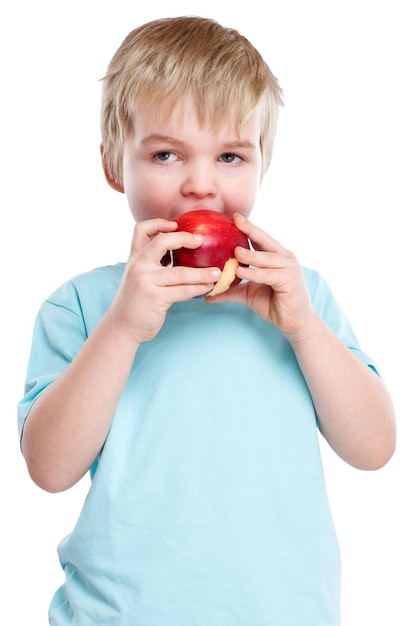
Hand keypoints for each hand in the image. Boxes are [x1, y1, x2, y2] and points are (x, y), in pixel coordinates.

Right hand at [107, 218, 220, 344]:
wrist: (121, 327)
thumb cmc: (135, 302)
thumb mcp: (137, 277)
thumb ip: (153, 265)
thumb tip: (182, 257)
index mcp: (134, 258)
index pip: (141, 229)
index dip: (159, 223)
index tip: (175, 224)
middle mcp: (138, 266)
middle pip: (162, 242)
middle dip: (185, 238)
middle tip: (202, 240)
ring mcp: (146, 281)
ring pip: (180, 272)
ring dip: (202, 273)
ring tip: (217, 272)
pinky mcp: (155, 298)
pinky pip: (183, 290)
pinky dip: (198, 289)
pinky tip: (208, 288)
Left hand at [208, 213, 314, 338]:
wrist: (294, 321)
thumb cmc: (274, 303)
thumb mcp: (248, 294)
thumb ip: (230, 290)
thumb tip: (207, 293)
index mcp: (275, 256)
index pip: (260, 238)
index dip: (248, 227)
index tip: (234, 217)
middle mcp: (284, 257)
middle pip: (265, 240)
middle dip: (250, 230)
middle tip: (235, 220)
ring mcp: (289, 268)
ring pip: (267, 258)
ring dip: (251, 255)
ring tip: (235, 252)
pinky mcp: (290, 281)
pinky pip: (268, 275)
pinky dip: (255, 274)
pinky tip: (241, 272)